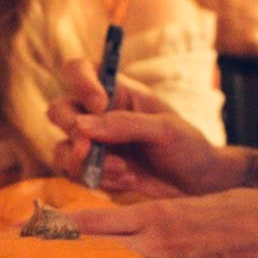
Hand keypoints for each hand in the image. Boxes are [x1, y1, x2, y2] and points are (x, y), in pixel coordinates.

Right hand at [48, 58, 228, 195]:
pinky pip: (77, 175)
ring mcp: (94, 145)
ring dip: (85, 161)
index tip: (98, 104)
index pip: (80, 70)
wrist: (198, 186)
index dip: (81, 82)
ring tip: (123, 171)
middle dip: (71, 129)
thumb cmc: (187, 147)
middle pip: (60, 110)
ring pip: (63, 148)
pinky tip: (128, 181)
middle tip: (88, 149)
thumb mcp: (165, 129)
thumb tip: (81, 126)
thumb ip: (125, 124)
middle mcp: (98, 116)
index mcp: (117, 92)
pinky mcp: (94, 172)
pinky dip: (98, 179)